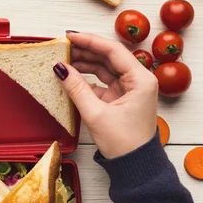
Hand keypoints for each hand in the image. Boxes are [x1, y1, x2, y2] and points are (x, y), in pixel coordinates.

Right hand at [54, 32, 157, 158]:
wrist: (135, 166)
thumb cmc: (124, 143)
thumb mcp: (96, 114)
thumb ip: (76, 88)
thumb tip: (60, 68)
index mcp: (141, 80)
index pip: (113, 50)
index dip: (90, 41)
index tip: (70, 36)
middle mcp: (138, 81)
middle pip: (109, 57)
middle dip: (85, 51)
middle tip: (63, 47)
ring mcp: (129, 90)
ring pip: (104, 68)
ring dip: (85, 64)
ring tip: (64, 59)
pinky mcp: (120, 99)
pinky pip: (101, 82)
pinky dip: (86, 79)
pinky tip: (70, 77)